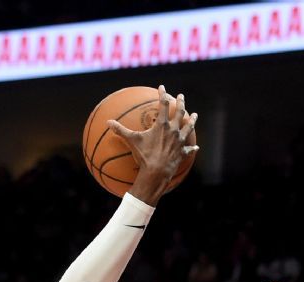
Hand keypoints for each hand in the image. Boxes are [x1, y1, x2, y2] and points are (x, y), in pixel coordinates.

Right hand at [107, 85, 197, 201]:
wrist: (157, 172)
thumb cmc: (145, 155)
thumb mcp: (132, 141)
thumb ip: (121, 130)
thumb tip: (108, 122)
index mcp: (162, 125)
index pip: (163, 105)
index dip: (162, 95)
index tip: (162, 87)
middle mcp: (173, 130)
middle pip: (180, 112)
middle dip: (181, 102)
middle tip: (181, 96)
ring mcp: (180, 141)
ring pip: (188, 127)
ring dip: (192, 120)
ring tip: (195, 114)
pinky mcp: (182, 153)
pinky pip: (189, 149)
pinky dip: (191, 148)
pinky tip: (195, 147)